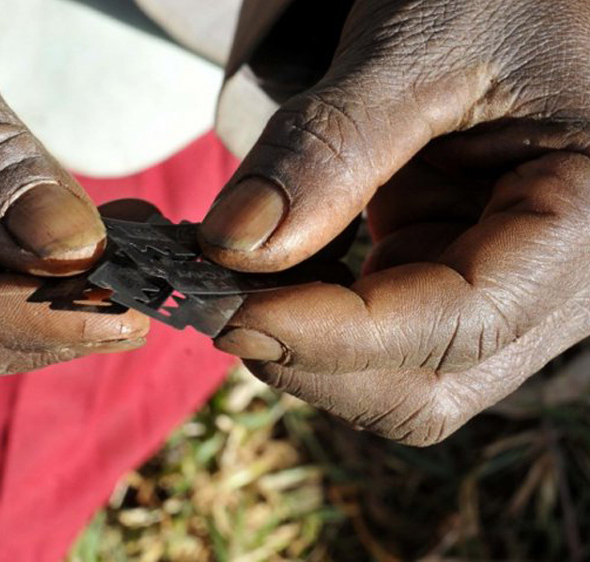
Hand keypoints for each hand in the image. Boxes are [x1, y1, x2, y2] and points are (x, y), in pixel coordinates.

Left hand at [201, 0, 589, 444]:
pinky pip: (374, 337)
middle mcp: (551, 284)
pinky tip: (266, 276)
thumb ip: (330, 146)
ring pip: (393, 378)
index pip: (460, 325)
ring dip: (303, 349)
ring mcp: (492, 290)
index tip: (233, 311)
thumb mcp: (419, 46)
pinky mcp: (443, 278)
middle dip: (314, 360)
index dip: (337, 336)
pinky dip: (309, 321)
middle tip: (219, 303)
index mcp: (583, 223)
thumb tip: (235, 245)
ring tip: (234, 285)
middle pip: (427, 388)